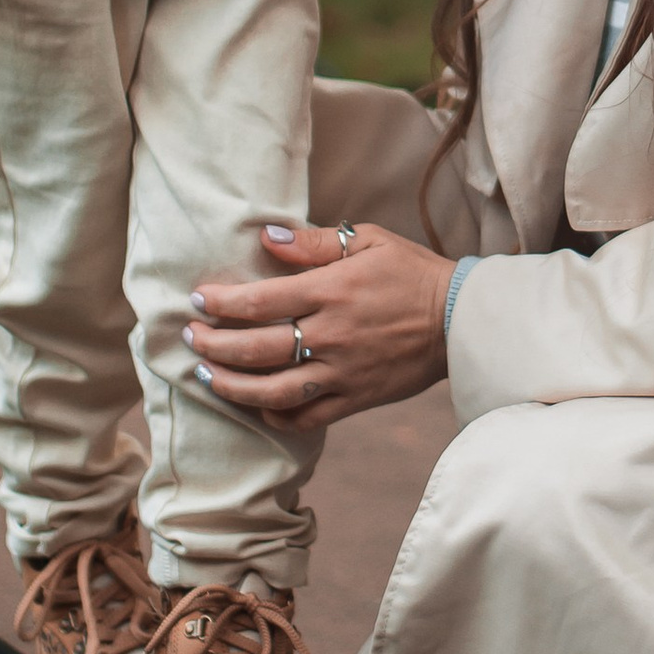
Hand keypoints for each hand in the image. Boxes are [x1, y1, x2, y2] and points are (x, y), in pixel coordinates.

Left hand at [188, 220, 454, 431]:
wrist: (461, 320)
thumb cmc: (412, 273)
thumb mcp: (368, 240)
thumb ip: (315, 242)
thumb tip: (268, 237)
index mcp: (331, 291)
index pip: (259, 300)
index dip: (220, 302)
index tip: (197, 299)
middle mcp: (332, 335)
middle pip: (256, 348)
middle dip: (214, 344)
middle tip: (192, 338)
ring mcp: (344, 372)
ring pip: (274, 390)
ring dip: (233, 385)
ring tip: (208, 376)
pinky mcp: (358, 398)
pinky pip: (309, 416)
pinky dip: (278, 415)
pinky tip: (258, 406)